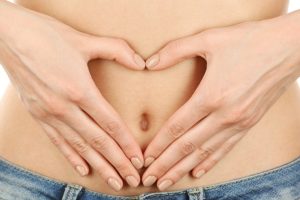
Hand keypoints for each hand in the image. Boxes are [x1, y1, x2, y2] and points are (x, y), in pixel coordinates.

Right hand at [0, 1, 145, 190]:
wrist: (6, 35)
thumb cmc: (46, 35)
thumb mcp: (85, 40)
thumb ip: (117, 50)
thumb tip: (141, 62)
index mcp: (79, 90)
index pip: (110, 124)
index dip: (127, 144)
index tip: (139, 160)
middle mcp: (64, 108)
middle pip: (98, 142)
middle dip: (118, 163)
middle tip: (133, 180)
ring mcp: (49, 114)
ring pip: (80, 147)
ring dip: (99, 166)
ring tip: (114, 182)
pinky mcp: (37, 115)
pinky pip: (57, 142)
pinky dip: (72, 157)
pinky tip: (83, 169)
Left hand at [142, 15, 299, 189]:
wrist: (290, 47)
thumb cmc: (250, 40)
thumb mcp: (209, 39)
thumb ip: (175, 50)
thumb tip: (149, 62)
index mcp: (212, 96)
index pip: (177, 128)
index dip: (159, 145)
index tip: (145, 159)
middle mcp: (225, 115)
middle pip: (188, 146)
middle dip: (166, 165)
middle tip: (149, 179)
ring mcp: (239, 122)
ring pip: (205, 153)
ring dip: (183, 169)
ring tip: (167, 182)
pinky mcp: (249, 123)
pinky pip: (226, 148)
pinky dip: (210, 162)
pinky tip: (197, 171)